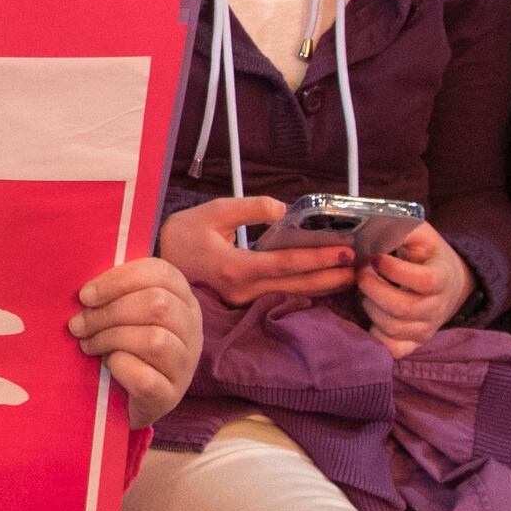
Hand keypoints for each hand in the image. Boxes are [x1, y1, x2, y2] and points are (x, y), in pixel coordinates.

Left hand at [68, 252, 200, 421]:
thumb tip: (85, 290)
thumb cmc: (122, 348)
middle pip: (157, 304)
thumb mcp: (124, 315)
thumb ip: (114, 295)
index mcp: (182, 299)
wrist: (126, 403)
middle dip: (108, 312)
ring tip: (88, 345)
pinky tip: (108, 365)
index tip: (86, 295)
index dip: (119, 280)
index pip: (160, 273)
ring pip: (155, 340)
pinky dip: (120, 367)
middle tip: (78, 325)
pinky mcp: (171, 395)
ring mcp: (186, 364)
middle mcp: (192, 328)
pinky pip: (146, 377)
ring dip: (110, 339)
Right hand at [162, 195, 354, 310]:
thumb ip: (252, 208)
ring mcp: (241, 301)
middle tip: (358, 267)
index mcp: (235, 267)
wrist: (153, 262)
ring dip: (319, 286)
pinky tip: (319, 283)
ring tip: (346, 276)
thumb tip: (286, 212)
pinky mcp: (240, 302)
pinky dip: (300, 289)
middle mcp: (241, 290)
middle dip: (329, 276)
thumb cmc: (182, 234)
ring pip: (288, 294)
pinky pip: (276, 296)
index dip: (318, 258)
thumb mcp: (214, 211)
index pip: (286, 263)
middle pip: (295, 285)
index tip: (345, 250)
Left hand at [357, 223, 474, 353]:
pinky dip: (375, 334)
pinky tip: (371, 313)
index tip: (375, 257)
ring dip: (370, 306)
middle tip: (361, 273)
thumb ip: (403, 228)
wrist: (450, 284)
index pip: (423, 281)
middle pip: (401, 308)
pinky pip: (392, 349)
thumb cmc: (429, 256)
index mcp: (442, 278)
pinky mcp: (414, 343)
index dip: (395, 271)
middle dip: (372, 289)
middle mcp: (437, 308)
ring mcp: (426, 329)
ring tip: (366, 290)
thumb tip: (374, 227)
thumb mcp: (422, 236)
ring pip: (391, 327)